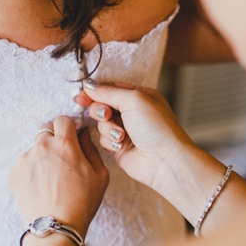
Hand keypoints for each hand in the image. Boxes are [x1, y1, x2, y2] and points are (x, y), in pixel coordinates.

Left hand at [7, 116, 109, 237]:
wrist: (55, 228)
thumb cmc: (82, 203)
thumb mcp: (100, 175)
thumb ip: (91, 148)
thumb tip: (83, 134)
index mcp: (64, 143)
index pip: (63, 119)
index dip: (69, 127)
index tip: (71, 137)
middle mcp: (42, 146)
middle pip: (46, 130)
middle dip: (54, 139)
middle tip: (61, 159)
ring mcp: (25, 159)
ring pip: (34, 148)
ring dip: (42, 156)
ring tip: (50, 180)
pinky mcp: (13, 173)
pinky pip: (24, 164)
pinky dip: (31, 171)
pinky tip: (40, 187)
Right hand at [80, 82, 245, 232]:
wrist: (164, 160)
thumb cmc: (156, 128)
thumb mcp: (134, 100)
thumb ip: (109, 91)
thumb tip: (89, 85)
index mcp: (139, 96)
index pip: (110, 88)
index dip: (94, 92)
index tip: (81, 97)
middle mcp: (132, 112)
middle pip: (101, 105)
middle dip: (100, 110)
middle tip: (106, 115)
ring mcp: (125, 129)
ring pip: (100, 123)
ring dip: (108, 128)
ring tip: (122, 135)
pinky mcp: (119, 146)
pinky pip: (103, 139)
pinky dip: (110, 141)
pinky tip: (122, 145)